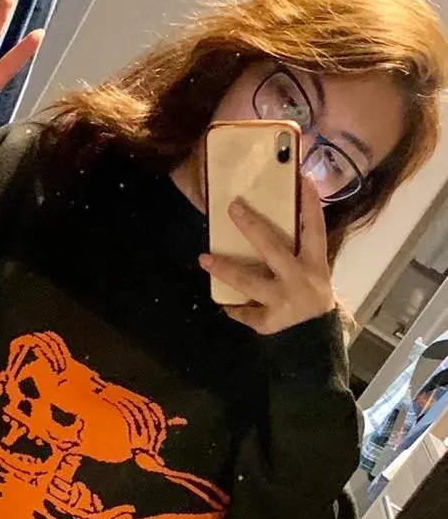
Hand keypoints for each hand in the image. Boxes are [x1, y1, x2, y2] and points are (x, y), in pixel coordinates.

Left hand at [199, 174, 335, 334]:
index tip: (304, 179)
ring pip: (247, 281)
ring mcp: (282, 301)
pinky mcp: (268, 322)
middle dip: (251, 226)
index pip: (314, 229)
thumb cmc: (312, 297)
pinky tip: (224, 304)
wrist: (314, 339)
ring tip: (203, 259)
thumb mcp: (314, 273)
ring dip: (224, 268)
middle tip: (232, 207)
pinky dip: (234, 309)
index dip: (310, 205)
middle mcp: (298, 279)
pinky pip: (244, 312)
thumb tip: (271, 222)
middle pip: (271, 248)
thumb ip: (298, 252)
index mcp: (314, 264)